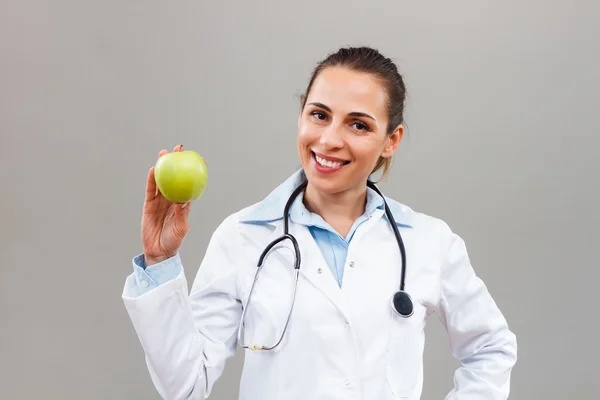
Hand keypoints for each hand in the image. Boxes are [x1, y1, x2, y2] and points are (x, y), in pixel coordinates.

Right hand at [141, 144, 191, 265]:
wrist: (159, 251)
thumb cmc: (174, 241)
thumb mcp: (181, 228)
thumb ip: (182, 214)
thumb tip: (182, 202)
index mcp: (183, 203)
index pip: (190, 184)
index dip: (195, 172)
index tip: (200, 159)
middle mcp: (172, 199)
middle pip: (175, 177)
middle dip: (177, 162)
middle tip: (179, 149)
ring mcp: (160, 201)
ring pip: (162, 180)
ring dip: (163, 166)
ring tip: (164, 153)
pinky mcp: (149, 204)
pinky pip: (150, 189)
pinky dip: (151, 179)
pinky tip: (153, 169)